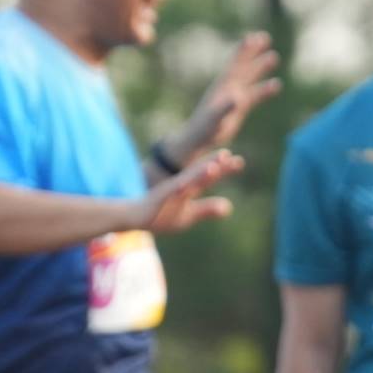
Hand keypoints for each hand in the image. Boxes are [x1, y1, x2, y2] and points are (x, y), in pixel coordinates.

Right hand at [119, 149, 243, 236]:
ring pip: (187, 178)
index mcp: (189, 187)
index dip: (224, 169)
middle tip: (230, 155)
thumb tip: (228, 207)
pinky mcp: (159, 197)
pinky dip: (180, 187)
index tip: (240, 161)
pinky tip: (185, 185)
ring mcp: (170, 189)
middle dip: (216, 164)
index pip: (209, 176)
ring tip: (215, 164)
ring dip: (201, 170)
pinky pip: (171, 191)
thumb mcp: (188, 215)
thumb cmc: (160, 215)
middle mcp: (181, 184)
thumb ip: (206, 210)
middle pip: (200, 172)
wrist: (132, 217)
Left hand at [180, 33, 284, 159]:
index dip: (244, 51)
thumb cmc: (205, 130)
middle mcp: (229, 88)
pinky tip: (277, 84)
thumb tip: (236, 98)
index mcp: (223, 87)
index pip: (236, 64)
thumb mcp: (214, 120)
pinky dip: (265, 89)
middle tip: (265, 37)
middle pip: (243, 66)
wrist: (199, 139)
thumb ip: (225, 108)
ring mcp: (235, 96)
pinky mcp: (240, 107)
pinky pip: (255, 94)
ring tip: (274, 56)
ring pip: (250, 78)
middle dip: (253, 52)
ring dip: (261, 67)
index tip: (254, 37)